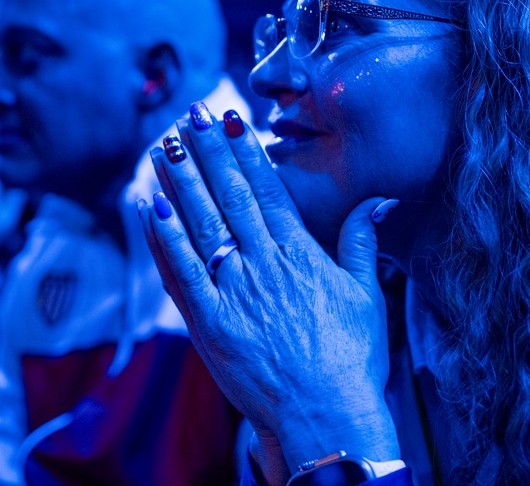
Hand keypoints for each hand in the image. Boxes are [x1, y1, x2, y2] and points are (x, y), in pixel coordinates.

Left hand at [139, 103, 399, 472]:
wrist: (327, 415)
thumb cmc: (352, 358)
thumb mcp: (367, 294)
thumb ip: (362, 242)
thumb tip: (378, 199)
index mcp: (300, 254)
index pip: (267, 190)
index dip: (244, 152)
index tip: (228, 120)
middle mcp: (263, 265)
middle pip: (230, 197)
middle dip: (207, 153)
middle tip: (188, 115)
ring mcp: (233, 292)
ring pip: (201, 225)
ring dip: (181, 182)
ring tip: (164, 146)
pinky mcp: (209, 323)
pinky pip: (181, 273)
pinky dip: (165, 239)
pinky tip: (151, 207)